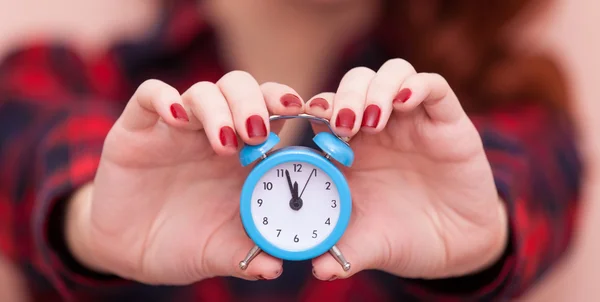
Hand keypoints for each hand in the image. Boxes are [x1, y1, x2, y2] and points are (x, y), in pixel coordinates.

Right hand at [66, 72, 306, 283]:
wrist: (129, 250)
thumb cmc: (182, 244)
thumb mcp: (217, 251)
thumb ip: (246, 256)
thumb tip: (276, 268)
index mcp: (243, 156)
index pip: (271, 112)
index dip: (289, 105)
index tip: (307, 116)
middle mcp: (214, 132)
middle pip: (242, 89)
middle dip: (255, 103)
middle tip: (258, 134)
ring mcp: (177, 127)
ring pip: (203, 90)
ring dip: (218, 109)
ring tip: (224, 143)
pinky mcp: (138, 127)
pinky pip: (150, 95)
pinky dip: (164, 99)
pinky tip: (176, 118)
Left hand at [304, 60, 507, 280]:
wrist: (456, 246)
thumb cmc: (404, 238)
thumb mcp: (370, 244)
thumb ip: (344, 253)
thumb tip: (319, 270)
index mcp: (349, 149)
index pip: (323, 110)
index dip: (309, 108)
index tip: (299, 121)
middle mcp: (377, 128)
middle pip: (353, 84)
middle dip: (343, 96)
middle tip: (341, 125)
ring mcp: (412, 120)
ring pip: (389, 74)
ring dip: (374, 89)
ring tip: (370, 120)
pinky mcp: (446, 120)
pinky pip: (432, 85)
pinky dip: (416, 85)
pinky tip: (404, 101)